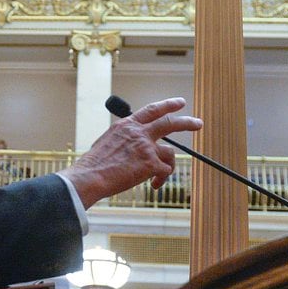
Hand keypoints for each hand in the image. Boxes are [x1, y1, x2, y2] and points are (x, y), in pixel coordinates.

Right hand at [58, 98, 201, 207]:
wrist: (90, 177)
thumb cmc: (93, 166)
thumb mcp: (106, 143)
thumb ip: (124, 141)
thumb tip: (134, 150)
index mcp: (126, 125)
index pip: (151, 110)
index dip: (168, 105)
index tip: (179, 103)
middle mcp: (138, 132)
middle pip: (170, 122)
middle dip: (187, 122)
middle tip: (198, 123)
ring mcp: (146, 146)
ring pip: (170, 152)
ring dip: (169, 165)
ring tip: (159, 178)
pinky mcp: (151, 163)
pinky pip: (165, 170)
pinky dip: (161, 179)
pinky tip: (152, 185)